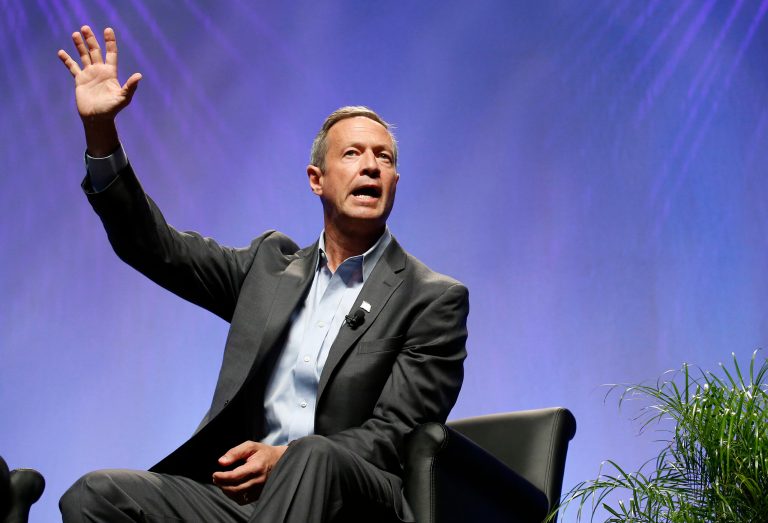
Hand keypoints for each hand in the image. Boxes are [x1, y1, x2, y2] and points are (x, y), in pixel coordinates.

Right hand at [57, 26, 141, 154]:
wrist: (97, 118)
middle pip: (95, 51)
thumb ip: (130, 86)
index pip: (111, 54)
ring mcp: (89, 75)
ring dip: (80, 45)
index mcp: (110, 73)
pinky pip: (72, 67)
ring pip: (84, 56)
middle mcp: (100, 71)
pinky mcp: (80, 80)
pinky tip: (61, 52)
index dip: (110, 42)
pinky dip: (67, 60)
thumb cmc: (111, 109)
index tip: (108, 30)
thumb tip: (139, 76)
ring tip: (75, 34)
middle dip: (91, 40)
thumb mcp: (123, 98)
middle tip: (85, 28)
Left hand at [212, 441, 287, 504]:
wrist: (279, 461)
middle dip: (222, 484)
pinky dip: (233, 495)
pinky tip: (231, 488)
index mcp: (256, 467)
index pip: (235, 476)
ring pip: (238, 495)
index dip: (222, 477)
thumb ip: (235, 452)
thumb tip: (221, 462)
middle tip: (216, 478)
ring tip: (222, 482)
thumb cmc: (263, 453)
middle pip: (235, 488)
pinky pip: (243, 500)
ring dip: (226, 490)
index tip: (215, 474)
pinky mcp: (259, 494)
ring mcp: (259, 489)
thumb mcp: (250, 446)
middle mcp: (258, 480)